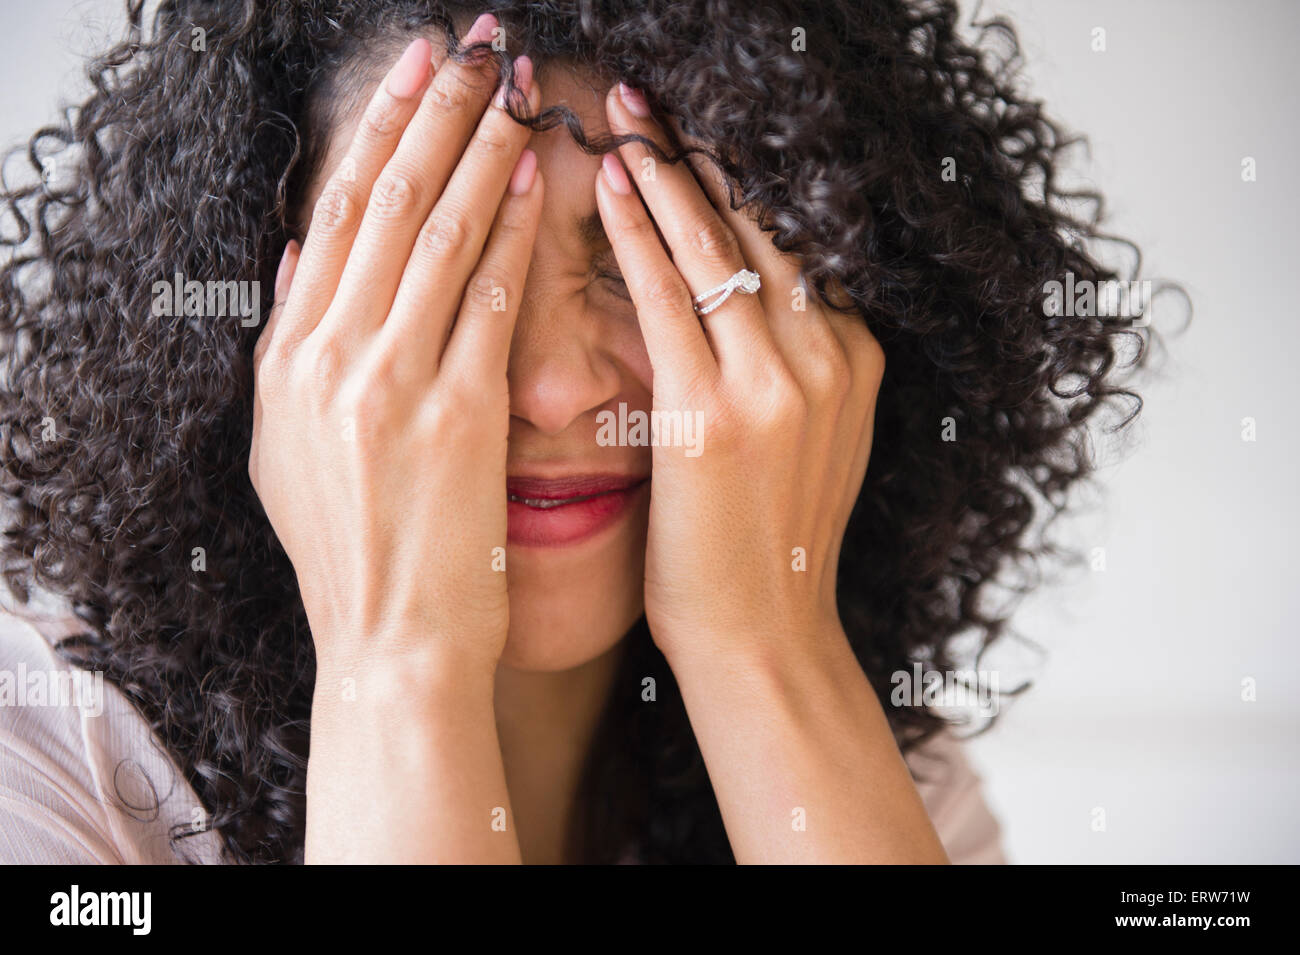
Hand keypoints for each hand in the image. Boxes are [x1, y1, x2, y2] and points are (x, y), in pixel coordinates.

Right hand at [249, 35, 542, 677]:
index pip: (333, 215)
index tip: (415, 71)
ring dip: (480, 149)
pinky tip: (541, 177)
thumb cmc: (356, 556)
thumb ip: (292, 347)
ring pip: (435, 232)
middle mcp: (327, 359)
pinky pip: (489, 297)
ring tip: (514, 87)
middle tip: (472, 44)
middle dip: (432, 111)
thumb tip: (303, 256)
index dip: (377, 131)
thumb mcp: (290, 451)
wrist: (392, 646)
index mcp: (286, 363)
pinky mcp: (456, 415)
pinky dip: (515, 229)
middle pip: (383, 202)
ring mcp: (389, 384)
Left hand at [594, 83, 884, 666]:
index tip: (698, 137)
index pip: (796, 245)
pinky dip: (637, 233)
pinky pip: (669, 297)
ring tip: (623, 118)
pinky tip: (607, 185)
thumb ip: (795, 370)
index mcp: (854, 360)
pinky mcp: (714, 413)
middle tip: (652, 100)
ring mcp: (778, 383)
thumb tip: (753, 308)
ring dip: (664, 172)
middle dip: (702, 156)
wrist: (762, 637)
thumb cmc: (766, 550)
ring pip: (718, 246)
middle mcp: (828, 359)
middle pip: (763, 227)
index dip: (742, 183)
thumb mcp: (808, 444)